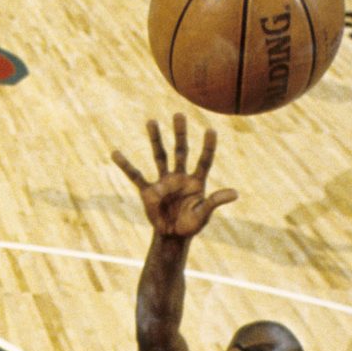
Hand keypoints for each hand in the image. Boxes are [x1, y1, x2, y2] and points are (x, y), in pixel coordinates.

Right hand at [110, 114, 236, 239]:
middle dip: (180, 133)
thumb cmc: (191, 224)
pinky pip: (135, 176)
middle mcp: (179, 176)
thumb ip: (215, 201)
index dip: (208, 147)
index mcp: (196, 181)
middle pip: (181, 150)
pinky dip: (126, 165)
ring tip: (151, 121)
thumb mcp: (204, 214)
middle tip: (179, 114)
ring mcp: (163, 181)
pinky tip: (116, 153)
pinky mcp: (148, 191)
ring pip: (160, 156)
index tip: (211, 130)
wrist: (172, 236)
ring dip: (156, 139)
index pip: (204, 160)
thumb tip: (235, 193)